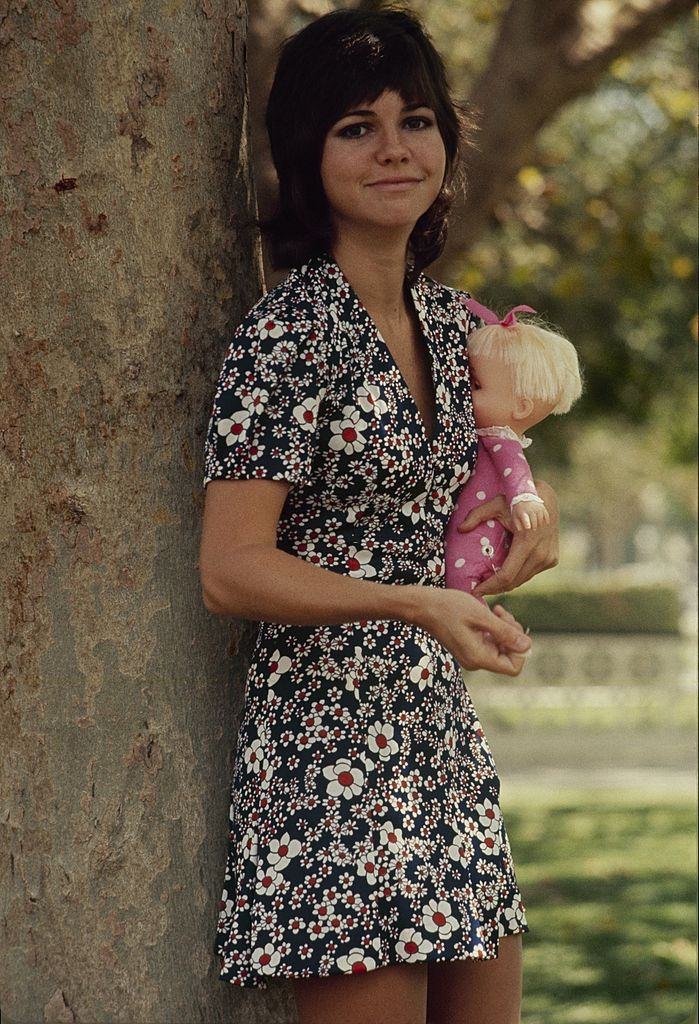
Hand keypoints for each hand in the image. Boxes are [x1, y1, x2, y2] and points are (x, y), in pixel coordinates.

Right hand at [416, 587, 531, 675]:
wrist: (423, 606)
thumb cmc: (449, 608)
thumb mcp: (481, 616)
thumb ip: (505, 632)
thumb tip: (527, 646)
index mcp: (479, 658)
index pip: (513, 667)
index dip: (519, 649)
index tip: (510, 626)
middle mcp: (476, 662)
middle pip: (508, 657)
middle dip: (512, 634)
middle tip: (502, 613)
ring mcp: (471, 656)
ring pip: (501, 648)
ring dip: (504, 629)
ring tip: (495, 610)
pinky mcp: (469, 647)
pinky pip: (491, 643)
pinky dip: (494, 629)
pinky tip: (489, 614)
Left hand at [457, 479, 558, 597]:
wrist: (546, 499)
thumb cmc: (518, 501)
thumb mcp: (496, 504)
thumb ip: (477, 515)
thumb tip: (460, 529)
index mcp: (527, 542)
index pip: (507, 575)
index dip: (490, 586)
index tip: (476, 590)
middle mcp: (541, 553)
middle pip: (514, 582)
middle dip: (495, 588)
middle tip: (479, 588)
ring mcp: (549, 558)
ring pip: (523, 580)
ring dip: (506, 584)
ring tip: (489, 583)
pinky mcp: (552, 560)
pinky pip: (530, 573)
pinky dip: (517, 576)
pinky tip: (505, 574)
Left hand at [511, 499, 549, 531]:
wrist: (524, 497)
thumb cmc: (519, 510)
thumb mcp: (515, 516)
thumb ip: (517, 524)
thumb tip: (521, 530)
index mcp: (522, 512)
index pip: (525, 518)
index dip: (527, 523)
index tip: (528, 527)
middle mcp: (530, 509)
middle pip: (534, 521)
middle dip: (534, 527)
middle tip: (533, 529)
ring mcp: (537, 508)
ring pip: (541, 519)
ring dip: (540, 524)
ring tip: (537, 525)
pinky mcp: (542, 507)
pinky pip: (546, 515)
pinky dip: (546, 520)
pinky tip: (546, 523)